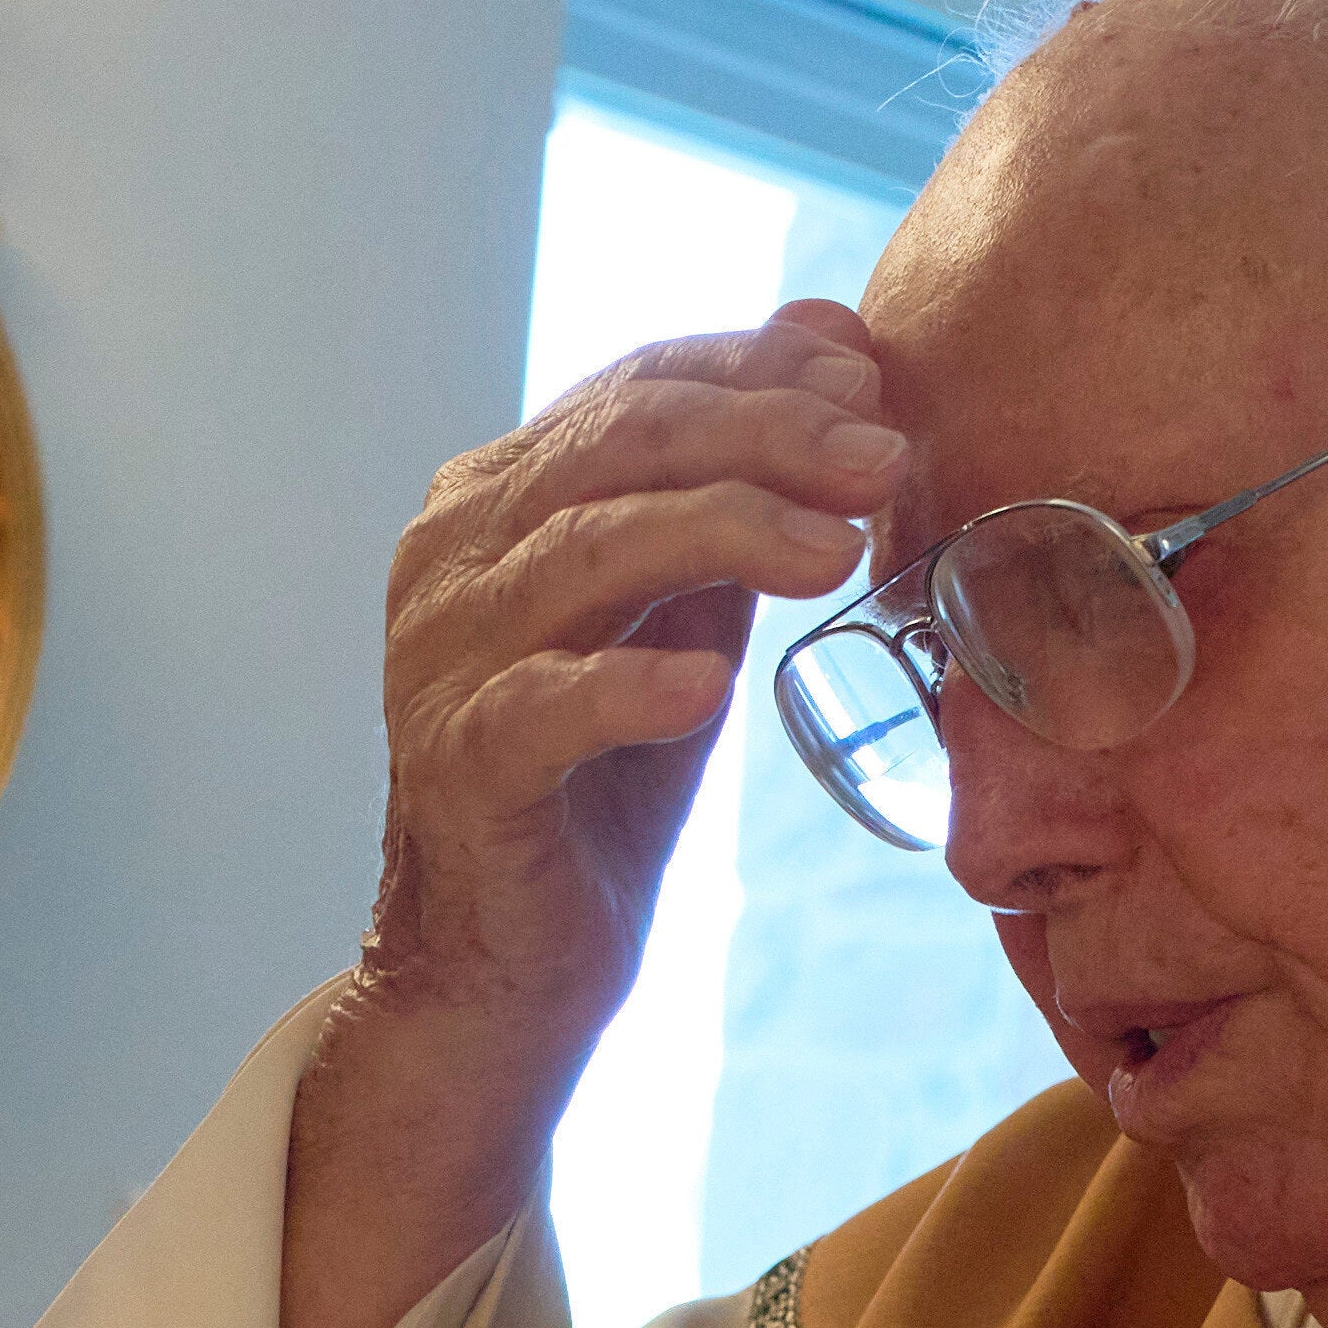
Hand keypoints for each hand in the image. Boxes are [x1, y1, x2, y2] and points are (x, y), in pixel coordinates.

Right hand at [281, 306, 903, 1327]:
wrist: (505, 976)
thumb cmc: (602, 793)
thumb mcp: (683, 623)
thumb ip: (735, 505)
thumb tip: (837, 352)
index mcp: (498, 501)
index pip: (634, 390)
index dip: (758, 370)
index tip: (876, 378)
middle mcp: (451, 556)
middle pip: (618, 446)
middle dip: (767, 433)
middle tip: (886, 456)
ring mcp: (441, 658)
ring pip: (588, 548)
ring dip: (724, 532)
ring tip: (838, 550)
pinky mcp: (455, 764)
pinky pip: (543, 705)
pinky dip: (628, 686)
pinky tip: (711, 686)